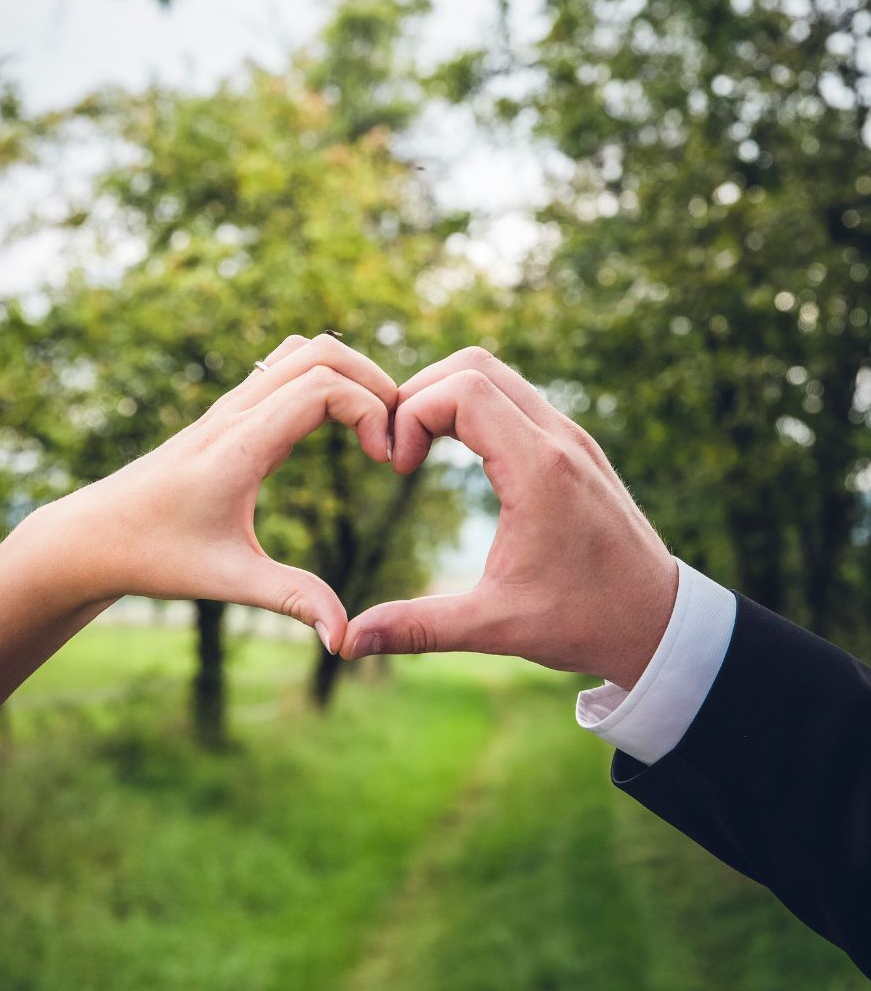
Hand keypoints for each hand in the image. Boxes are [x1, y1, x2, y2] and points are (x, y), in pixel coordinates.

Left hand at [40, 332, 396, 651]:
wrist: (92, 536)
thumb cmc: (155, 556)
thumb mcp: (229, 579)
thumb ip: (294, 601)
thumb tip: (344, 640)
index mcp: (240, 444)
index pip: (321, 386)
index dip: (370, 411)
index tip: (385, 460)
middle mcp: (235, 412)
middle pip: (320, 350)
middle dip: (372, 381)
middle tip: (394, 435)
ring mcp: (229, 406)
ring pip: (301, 350)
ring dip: (348, 373)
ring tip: (373, 425)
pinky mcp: (227, 414)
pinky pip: (283, 368)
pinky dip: (323, 378)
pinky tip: (336, 428)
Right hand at [340, 348, 676, 689]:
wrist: (660, 621)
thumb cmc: (584, 621)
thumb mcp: (495, 627)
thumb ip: (418, 627)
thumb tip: (348, 642)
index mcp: (538, 469)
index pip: (460, 390)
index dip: (411, 415)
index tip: (398, 469)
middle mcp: (558, 438)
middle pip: (474, 364)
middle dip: (420, 394)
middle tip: (398, 449)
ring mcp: (570, 437)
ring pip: (497, 373)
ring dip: (448, 396)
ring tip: (420, 449)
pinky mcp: (574, 446)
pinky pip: (517, 397)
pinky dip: (476, 408)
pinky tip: (458, 454)